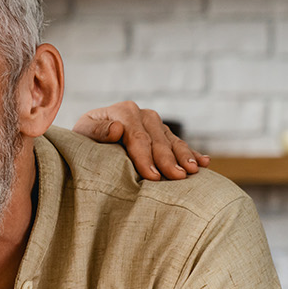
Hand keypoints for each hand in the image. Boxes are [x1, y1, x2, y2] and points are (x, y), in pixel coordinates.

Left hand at [74, 100, 210, 180]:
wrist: (89, 135)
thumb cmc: (84, 138)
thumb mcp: (83, 132)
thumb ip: (97, 130)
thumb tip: (117, 128)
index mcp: (124, 111)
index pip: (137, 137)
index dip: (145, 157)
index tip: (152, 176)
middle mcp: (143, 114)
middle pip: (158, 140)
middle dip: (168, 160)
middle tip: (178, 177)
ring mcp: (155, 124)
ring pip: (172, 141)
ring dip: (185, 156)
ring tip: (194, 171)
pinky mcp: (163, 134)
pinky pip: (179, 144)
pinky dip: (192, 153)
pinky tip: (204, 163)